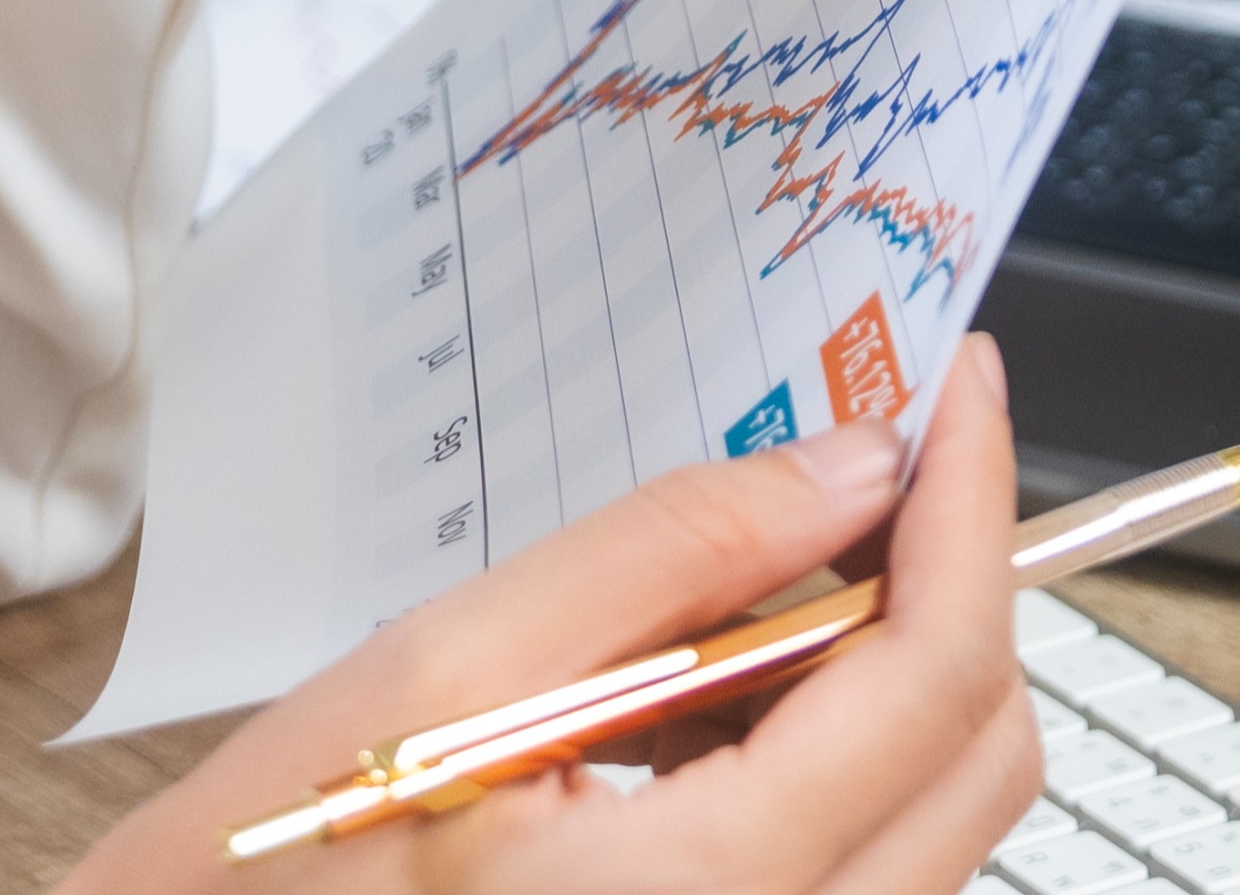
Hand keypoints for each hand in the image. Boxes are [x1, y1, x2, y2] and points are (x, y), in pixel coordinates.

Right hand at [65, 342, 1042, 894]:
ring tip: (721, 610)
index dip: (971, 509)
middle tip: (853, 473)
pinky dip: (828, 772)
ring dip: (881, 684)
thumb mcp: (442, 676)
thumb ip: (664, 560)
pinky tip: (697, 717)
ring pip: (936, 823)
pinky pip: (863, 881)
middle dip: (945, 590)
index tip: (958, 392)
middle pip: (980, 763)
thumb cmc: (259, 882)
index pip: (935, 679)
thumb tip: (849, 466)